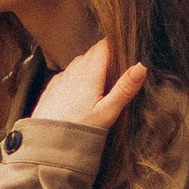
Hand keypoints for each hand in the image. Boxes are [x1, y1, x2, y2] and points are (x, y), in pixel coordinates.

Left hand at [32, 40, 148, 132]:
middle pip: (92, 53)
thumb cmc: (79, 129)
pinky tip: (81, 93)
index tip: (125, 53)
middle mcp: (73, 70)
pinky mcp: (52, 87)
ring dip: (90, 66)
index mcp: (89, 73)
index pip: (104, 46)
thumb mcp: (108, 111)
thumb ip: (125, 88)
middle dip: (105, 56)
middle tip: (117, 70)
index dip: (115, 46)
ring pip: (79, 62)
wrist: (47, 142)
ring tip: (101, 82)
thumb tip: (141, 66)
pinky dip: (77, 77)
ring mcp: (61, 78)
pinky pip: (68, 74)